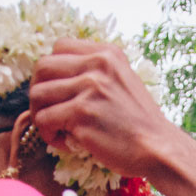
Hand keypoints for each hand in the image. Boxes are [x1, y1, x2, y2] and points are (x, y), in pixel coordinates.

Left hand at [28, 39, 188, 181]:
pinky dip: (49, 135)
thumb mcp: (123, 82)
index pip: (60, 47)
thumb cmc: (139, 123)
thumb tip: (59, 78)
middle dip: (38, 92)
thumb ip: (96, 73)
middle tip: (48, 112)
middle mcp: (97, 65)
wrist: (159, 148)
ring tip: (58, 130)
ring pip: (37, 94)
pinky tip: (66, 143)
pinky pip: (44, 120)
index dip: (52, 71)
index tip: (58, 91)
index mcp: (107, 54)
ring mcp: (89, 88)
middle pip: (42, 67)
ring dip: (40, 115)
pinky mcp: (82, 114)